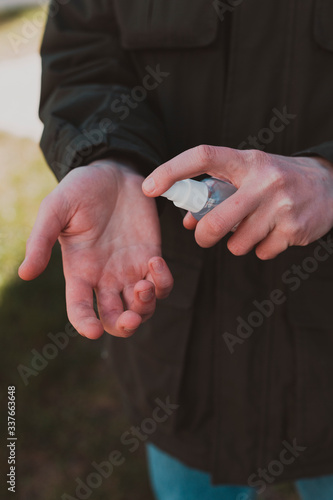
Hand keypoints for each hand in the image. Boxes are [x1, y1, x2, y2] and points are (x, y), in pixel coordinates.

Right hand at [19, 160, 172, 338]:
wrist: (112, 172)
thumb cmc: (80, 189)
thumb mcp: (55, 209)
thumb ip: (41, 240)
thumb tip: (25, 274)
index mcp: (79, 271)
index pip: (80, 309)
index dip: (85, 325)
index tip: (94, 331)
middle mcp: (104, 277)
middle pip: (116, 319)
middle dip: (125, 326)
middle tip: (131, 316)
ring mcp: (130, 269)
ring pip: (141, 308)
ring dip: (145, 307)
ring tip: (143, 285)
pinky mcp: (150, 257)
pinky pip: (161, 285)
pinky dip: (162, 283)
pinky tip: (155, 264)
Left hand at [142, 146, 332, 258]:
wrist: (329, 185)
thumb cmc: (276, 179)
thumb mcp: (248, 175)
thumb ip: (219, 193)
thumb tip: (188, 221)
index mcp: (247, 161)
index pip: (203, 157)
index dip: (171, 170)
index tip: (148, 187)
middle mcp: (264, 180)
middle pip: (215, 220)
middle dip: (203, 236)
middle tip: (204, 236)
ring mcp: (281, 205)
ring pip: (237, 243)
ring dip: (237, 242)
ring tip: (251, 227)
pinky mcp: (295, 229)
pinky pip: (261, 252)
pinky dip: (260, 248)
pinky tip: (272, 233)